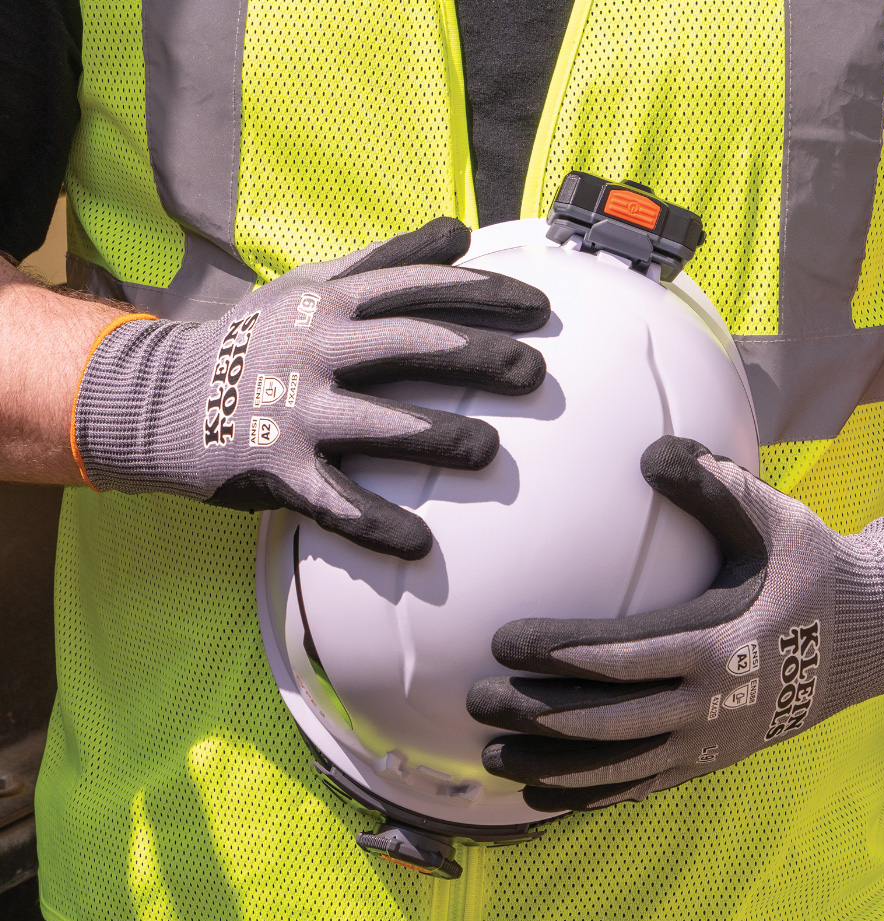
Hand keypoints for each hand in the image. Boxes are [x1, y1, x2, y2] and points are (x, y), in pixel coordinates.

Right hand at [72, 218, 547, 558]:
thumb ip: (387, 262)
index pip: (419, 289)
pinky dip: (375, 524)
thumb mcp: (314, 284)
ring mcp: (297, 411)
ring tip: (488, 450)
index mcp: (331, 302)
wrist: (162, 395)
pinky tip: (419, 544)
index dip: (483, 293)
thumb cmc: (258, 336)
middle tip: (534, 373)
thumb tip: (457, 233)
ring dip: (436, 435)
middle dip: (477, 356)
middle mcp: (317, 349)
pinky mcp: (277, 469)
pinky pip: (334, 501)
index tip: (540, 307)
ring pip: (378, 423)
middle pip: (410, 346)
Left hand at [468, 436, 883, 810]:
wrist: (874, 636)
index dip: (560, 653)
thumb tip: (653, 449)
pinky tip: (543, 795)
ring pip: (618, 766)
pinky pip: (642, 786)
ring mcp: (712, 743)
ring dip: (553, 765)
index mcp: (722, 644)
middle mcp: (713, 705)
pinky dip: (590, 795)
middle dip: (539, 713)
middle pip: (609, 719)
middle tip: (478, 701)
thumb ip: (715, 486)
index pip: (624, 655)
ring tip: (491, 759)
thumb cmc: (814, 569)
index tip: (504, 644)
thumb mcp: (776, 519)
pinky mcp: (712, 761)